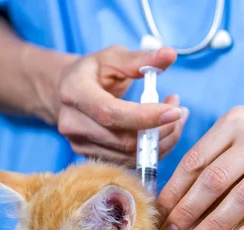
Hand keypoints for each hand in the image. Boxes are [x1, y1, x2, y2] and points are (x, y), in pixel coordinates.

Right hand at [49, 45, 187, 163]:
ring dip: (162, 141)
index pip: (112, 113)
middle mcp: (74, 124)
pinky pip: (129, 161)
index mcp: (75, 93)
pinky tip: (162, 132)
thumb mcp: (113, 58)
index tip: (175, 111)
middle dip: (161, 129)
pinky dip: (152, 150)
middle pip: (125, 140)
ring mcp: (81, 145)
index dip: (146, 117)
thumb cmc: (92, 72)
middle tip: (179, 110)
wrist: (64, 93)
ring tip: (175, 119)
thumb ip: (141, 59)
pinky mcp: (92, 157)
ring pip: (131, 156)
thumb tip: (170, 54)